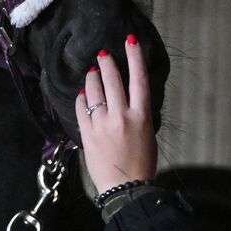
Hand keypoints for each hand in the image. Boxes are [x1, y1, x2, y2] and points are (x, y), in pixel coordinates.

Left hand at [76, 35, 157, 195]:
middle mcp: (121, 116)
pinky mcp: (87, 134)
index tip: (130, 41)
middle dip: (107, 63)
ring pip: (94, 90)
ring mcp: (102, 124)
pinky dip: (82, 98)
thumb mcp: (147, 135)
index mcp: (142, 116)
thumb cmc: (141, 164)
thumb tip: (127, 99)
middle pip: (113, 80)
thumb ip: (137, 114)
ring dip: (93, 77)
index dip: (135, 57)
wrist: (125, 189)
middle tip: (103, 54)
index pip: (139, 79)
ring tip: (93, 72)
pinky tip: (84, 94)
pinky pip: (82, 108)